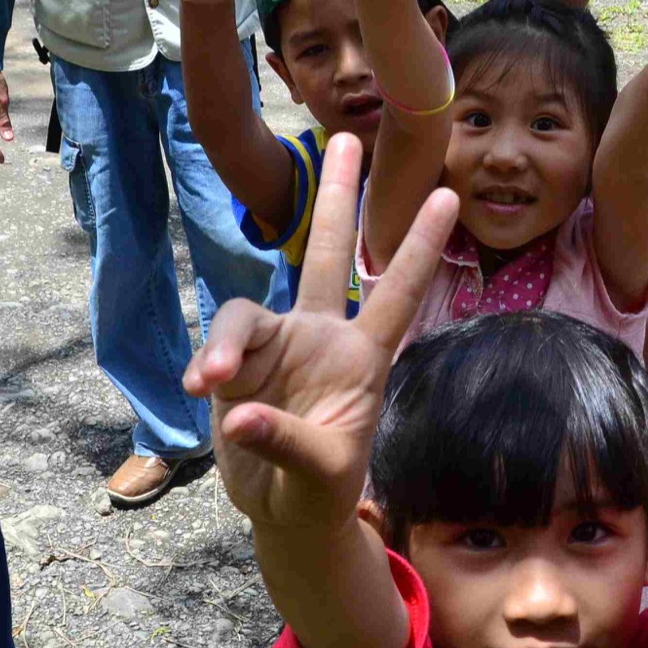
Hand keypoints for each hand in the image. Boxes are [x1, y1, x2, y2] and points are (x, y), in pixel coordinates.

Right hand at [186, 134, 460, 532]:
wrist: (284, 512)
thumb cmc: (321, 491)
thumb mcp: (321, 476)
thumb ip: (286, 444)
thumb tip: (238, 414)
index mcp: (364, 358)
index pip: (398, 293)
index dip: (420, 246)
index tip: (448, 194)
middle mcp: (322, 337)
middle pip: (329, 254)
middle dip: (337, 196)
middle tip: (344, 135)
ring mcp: (277, 347)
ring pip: (246, 312)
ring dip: (224, 344)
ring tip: (209, 383)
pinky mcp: (236, 365)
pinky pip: (216, 348)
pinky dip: (204, 365)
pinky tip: (200, 392)